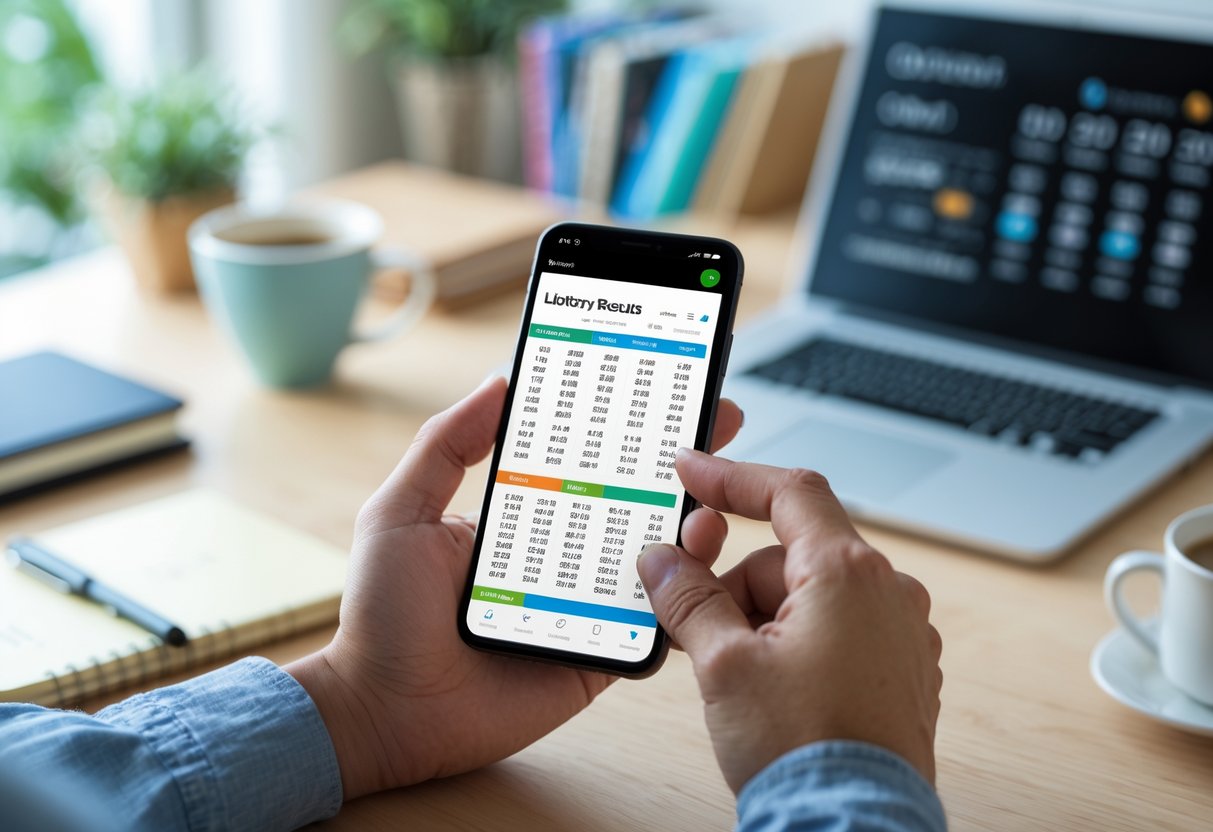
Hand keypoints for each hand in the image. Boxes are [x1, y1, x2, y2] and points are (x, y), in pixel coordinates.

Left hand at [287, 378, 743, 798]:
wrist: (382, 713)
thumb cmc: (381, 613)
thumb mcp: (402, 512)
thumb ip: (445, 446)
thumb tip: (498, 380)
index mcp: (524, 517)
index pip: (586, 461)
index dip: (626, 427)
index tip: (664, 386)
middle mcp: (562, 557)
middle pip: (635, 502)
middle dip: (681, 463)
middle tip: (719, 420)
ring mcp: (585, 607)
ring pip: (656, 561)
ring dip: (693, 526)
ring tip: (712, 500)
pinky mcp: (598, 658)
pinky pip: (651, 627)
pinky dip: (684, 600)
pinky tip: (702, 568)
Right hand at [637, 451, 941, 793]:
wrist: (853, 826)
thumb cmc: (803, 750)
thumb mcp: (724, 664)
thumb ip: (688, 597)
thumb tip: (664, 561)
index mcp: (849, 574)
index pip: (789, 492)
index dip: (733, 477)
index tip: (693, 472)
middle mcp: (888, 594)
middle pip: (790, 556)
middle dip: (737, 586)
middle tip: (704, 634)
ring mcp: (902, 634)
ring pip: (810, 597)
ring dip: (764, 622)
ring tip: (744, 683)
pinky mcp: (902, 671)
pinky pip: (837, 631)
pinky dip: (797, 645)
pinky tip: (776, 693)